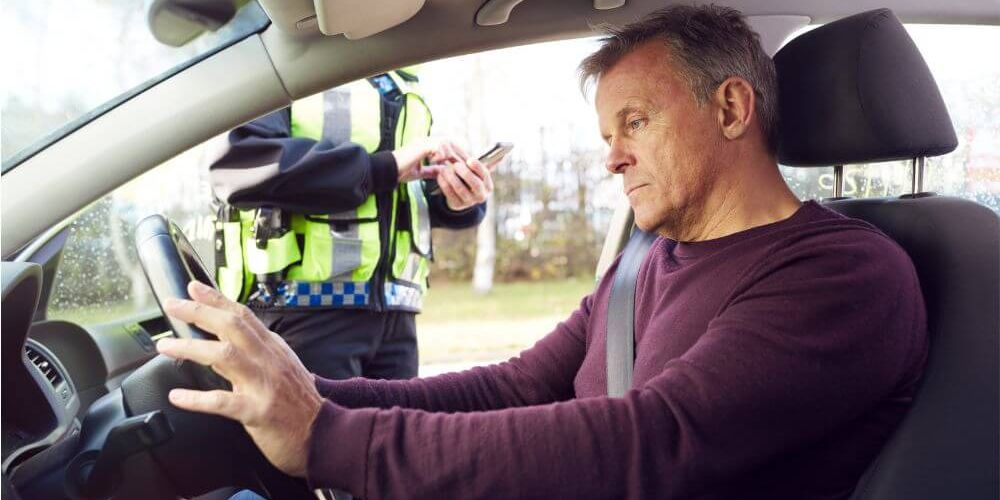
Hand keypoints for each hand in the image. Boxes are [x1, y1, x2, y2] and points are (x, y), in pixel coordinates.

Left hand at [156, 281, 322, 477]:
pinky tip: (178, 397)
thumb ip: (256, 353)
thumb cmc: (299, 405)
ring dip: (190, 349)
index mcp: (273, 349)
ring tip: (165, 346)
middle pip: (232, 326)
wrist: (323, 434)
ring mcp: (263, 385)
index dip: (217, 299)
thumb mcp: (282, 368)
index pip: (243, 315)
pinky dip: (196, 399)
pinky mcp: (257, 411)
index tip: (193, 287)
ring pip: (224, 356)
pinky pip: (222, 402)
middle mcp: (269, 361)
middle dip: (198, 312)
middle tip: (172, 305)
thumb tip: (222, 342)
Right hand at [392, 138, 469, 182]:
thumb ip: (432, 171)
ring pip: (447, 144)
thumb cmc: (400, 171)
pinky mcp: (422, 145)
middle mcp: (427, 141)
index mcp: (427, 146)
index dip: (458, 156)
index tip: (467, 166)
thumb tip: (442, 172)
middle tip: (469, 166)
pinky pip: (439, 148)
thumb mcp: (420, 172)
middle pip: (451, 143)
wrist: (387, 171)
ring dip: (452, 156)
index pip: (448, 147)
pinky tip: (439, 163)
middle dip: (461, 155)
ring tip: (456, 167)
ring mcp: (424, 141)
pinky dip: (442, 156)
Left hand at [437, 158, 494, 210]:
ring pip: (461, 189)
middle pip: (476, 184)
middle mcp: (481, 196)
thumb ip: (489, 162)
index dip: (478, 167)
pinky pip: (450, 194)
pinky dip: (444, 183)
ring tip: (444, 168)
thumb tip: (504, 154)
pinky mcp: (457, 205)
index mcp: (488, 186)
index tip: (469, 159)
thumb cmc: (470, 178)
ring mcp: (469, 202)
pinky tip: (440, 175)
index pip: (486, 175)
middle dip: (465, 173)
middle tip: (456, 164)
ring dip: (452, 177)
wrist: (460, 196)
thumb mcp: (478, 171)